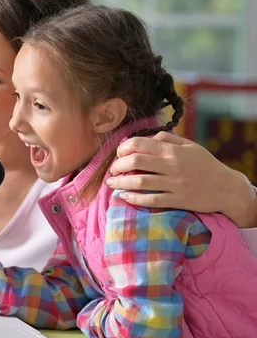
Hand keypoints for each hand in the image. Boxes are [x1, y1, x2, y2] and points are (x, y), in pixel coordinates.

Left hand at [107, 131, 256, 227]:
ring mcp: (174, 184)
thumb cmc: (205, 165)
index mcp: (173, 151)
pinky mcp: (177, 200)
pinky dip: (134, 198)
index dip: (123, 148)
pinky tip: (124, 196)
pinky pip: (151, 200)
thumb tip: (148, 136)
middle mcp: (172, 166)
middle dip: (118, 165)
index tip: (118, 154)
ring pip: (140, 182)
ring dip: (121, 183)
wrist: (226, 188)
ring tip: (112, 183)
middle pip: (135, 162)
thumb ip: (168, 139)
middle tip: (112, 170)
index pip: (140, 144)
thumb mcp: (190, 146)